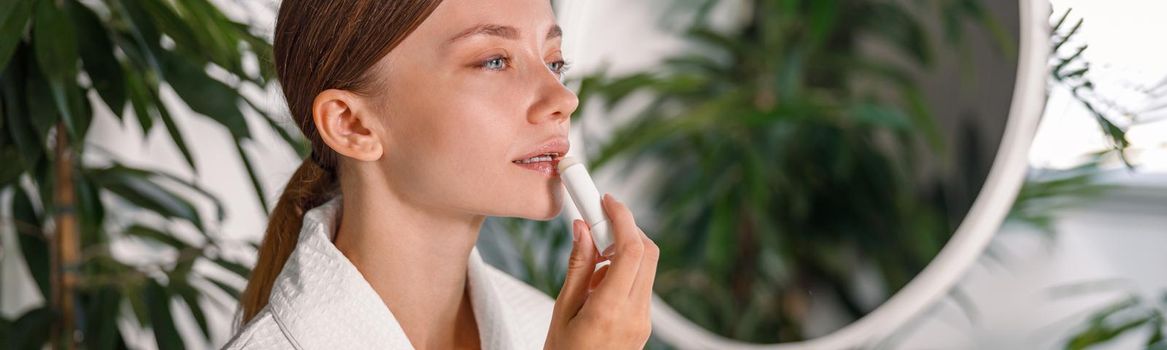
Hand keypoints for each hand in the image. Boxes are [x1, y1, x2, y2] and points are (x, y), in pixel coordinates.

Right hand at [545, 193, 658, 348]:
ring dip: (623, 252)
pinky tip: (597, 286)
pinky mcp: (644, 325)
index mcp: (610, 310)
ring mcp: (644, 322)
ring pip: (646, 268)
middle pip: (648, 253)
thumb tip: (582, 229)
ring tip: (589, 268)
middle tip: (597, 222)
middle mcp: (636, 315)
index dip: (622, 217)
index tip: (605, 201)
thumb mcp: (561, 311)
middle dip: (626, 229)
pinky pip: (641, 286)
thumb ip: (576, 267)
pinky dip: (624, 272)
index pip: (632, 249)